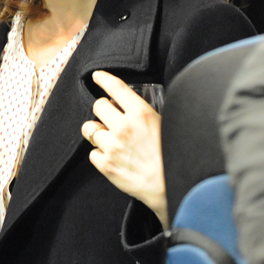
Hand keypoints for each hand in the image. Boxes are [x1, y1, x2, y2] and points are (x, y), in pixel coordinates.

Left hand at [80, 70, 168, 227]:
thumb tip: (132, 106)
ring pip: (88, 128)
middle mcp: (123, 127)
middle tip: (110, 116)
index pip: (116, 87)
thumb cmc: (174, 156)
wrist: (172, 187)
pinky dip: (99, 153)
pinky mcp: (106, 165)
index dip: (103, 79)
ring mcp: (112, 147)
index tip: (97, 76)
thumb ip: (146, 114)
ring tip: (107, 136)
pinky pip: (92, 152)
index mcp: (141, 114)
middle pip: (98, 106)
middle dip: (103, 109)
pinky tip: (111, 155)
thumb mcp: (166, 126)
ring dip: (96, 130)